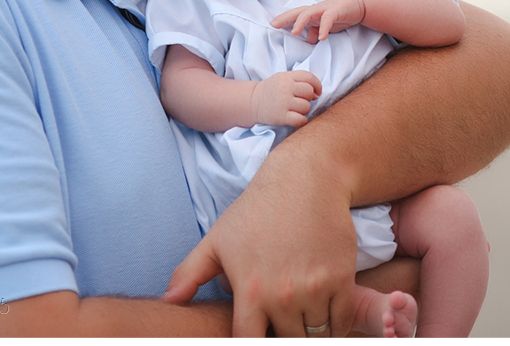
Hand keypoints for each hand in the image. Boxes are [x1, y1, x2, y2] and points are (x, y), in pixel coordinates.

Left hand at [162, 143, 358, 336]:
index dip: (254, 344)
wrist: (306, 179)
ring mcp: (314, 288)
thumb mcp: (218, 238)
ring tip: (303, 322)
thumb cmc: (258, 208)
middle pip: (288, 344)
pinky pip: (341, 322)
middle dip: (285, 338)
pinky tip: (325, 313)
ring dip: (311, 334)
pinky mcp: (341, 278)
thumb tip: (168, 301)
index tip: (259, 334)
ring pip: (317, 336)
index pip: (249, 344)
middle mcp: (282, 295)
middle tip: (282, 325)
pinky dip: (336, 324)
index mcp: (249, 290)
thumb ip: (190, 272)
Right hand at [251, 70, 321, 126]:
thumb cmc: (272, 90)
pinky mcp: (281, 116)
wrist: (253, 102)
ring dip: (304, 109)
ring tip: (296, 109)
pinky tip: (296, 117)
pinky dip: (301, 120)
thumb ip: (300, 81)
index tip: (317, 92)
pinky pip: (300, 120)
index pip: (309, 77)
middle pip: (309, 92)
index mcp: (287, 77)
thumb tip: (316, 94)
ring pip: (306, 106)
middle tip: (301, 100)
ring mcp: (283, 102)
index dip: (317, 85)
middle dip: (309, 97)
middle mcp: (285, 88)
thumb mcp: (284, 78)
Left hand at [271, 0, 366, 42]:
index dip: (283, 20)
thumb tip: (308, 39)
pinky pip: (327, 19)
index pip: (295, 16)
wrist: (358, 4)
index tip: (272, 25)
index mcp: (312, 14)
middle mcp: (315, 10)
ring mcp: (324, 9)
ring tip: (294, 32)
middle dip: (285, 18)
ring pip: (308, 13)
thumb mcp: (325, 26)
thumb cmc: (340, 14)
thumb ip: (316, 31)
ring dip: (300, 22)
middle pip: (297, 12)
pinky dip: (323, 28)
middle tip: (274, 25)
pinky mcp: (336, 11)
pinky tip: (321, 37)